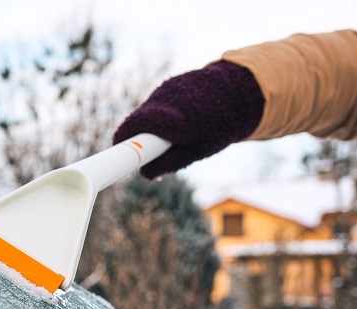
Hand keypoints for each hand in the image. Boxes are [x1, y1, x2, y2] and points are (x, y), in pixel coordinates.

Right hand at [113, 61, 264, 178]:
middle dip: (135, 137)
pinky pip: (153, 104)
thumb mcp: (200, 150)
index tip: (115, 150)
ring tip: (170, 134)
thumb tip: (146, 174)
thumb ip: (171, 162)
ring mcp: (166, 90)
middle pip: (138, 122)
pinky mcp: (166, 85)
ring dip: (148, 127)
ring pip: (144, 113)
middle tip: (143, 153)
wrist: (241, 91)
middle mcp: (169, 100)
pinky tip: (175, 120)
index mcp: (178, 120)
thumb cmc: (220, 126)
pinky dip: (157, 116)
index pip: (140, 127)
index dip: (124, 139)